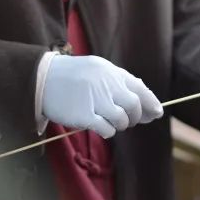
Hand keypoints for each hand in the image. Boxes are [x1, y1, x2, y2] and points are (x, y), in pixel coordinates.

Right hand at [42, 55, 163, 137]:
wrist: (42, 78)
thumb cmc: (71, 75)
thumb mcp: (97, 68)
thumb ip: (118, 80)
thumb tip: (141, 95)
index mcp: (112, 72)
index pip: (139, 88)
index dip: (151, 102)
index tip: (157, 113)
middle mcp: (107, 85)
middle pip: (134, 106)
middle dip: (136, 117)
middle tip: (130, 121)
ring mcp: (96, 101)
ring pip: (122, 120)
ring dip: (121, 125)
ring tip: (111, 122)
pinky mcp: (84, 116)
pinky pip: (107, 129)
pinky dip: (108, 131)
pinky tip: (101, 127)